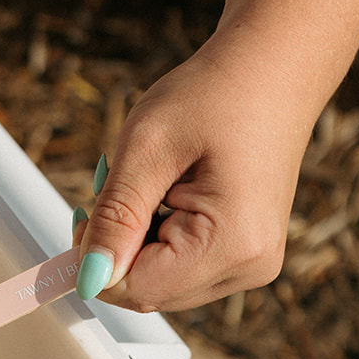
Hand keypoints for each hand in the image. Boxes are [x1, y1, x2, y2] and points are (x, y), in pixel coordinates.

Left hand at [75, 30, 315, 313]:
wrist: (274, 66)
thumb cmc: (216, 93)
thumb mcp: (147, 147)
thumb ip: (115, 219)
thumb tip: (89, 280)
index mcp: (233, 243)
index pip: (138, 289)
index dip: (97, 262)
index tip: (84, 214)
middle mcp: (250, 266)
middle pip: (149, 293)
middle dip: (117, 251)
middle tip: (110, 190)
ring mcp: (253, 265)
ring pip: (162, 285)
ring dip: (136, 246)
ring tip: (150, 185)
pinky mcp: (247, 257)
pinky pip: (182, 271)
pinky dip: (159, 242)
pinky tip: (168, 197)